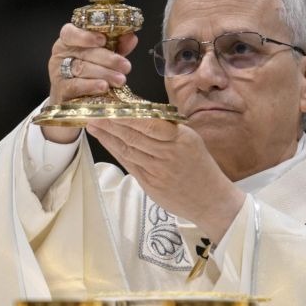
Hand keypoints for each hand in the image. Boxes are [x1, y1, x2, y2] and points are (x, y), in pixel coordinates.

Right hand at [43, 24, 135, 143]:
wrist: (71, 98)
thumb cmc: (88, 71)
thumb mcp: (102, 55)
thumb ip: (116, 45)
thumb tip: (131, 37)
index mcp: (68, 41)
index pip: (71, 32)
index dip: (86, 35)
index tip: (103, 40)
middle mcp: (61, 54)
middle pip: (84, 53)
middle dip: (108, 59)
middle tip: (126, 66)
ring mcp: (58, 73)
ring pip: (82, 69)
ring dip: (104, 74)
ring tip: (120, 79)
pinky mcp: (60, 90)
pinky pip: (75, 86)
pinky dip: (91, 86)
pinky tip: (104, 87)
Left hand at [86, 119, 245, 241]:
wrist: (211, 200)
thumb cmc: (201, 168)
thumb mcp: (192, 141)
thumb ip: (169, 128)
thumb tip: (142, 111)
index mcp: (182, 138)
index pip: (149, 123)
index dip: (127, 115)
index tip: (112, 104)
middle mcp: (169, 153)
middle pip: (134, 135)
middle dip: (110, 122)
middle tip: (94, 111)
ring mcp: (158, 170)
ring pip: (128, 149)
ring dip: (108, 136)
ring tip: (94, 124)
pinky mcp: (150, 184)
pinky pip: (129, 164)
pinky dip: (115, 151)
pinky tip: (105, 141)